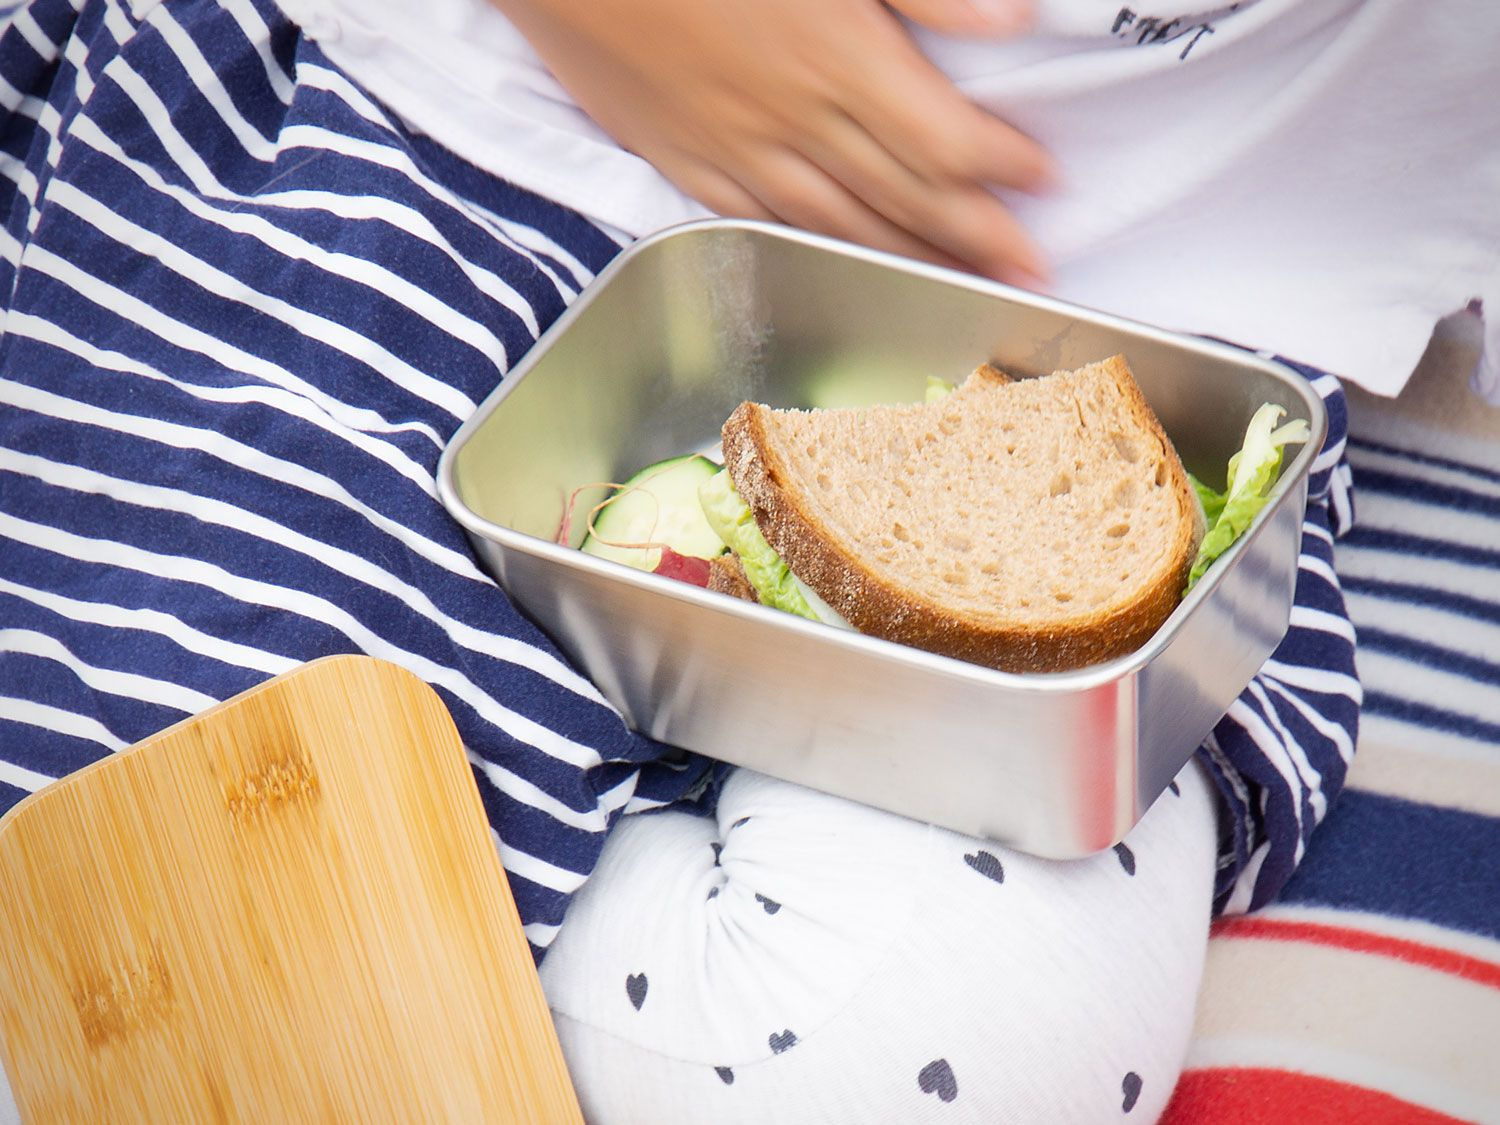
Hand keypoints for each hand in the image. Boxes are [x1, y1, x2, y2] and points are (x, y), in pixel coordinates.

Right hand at [489, 0, 1053, 284]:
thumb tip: (1009, 20)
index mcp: (835, 55)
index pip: (943, 139)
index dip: (1002, 168)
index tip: (1046, 183)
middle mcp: (792, 120)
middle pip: (906, 198)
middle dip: (976, 239)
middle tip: (1028, 276)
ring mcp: (735, 150)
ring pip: (842, 224)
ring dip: (910, 259)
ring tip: (961, 286)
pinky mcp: (684, 158)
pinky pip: (763, 221)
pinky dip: (816, 249)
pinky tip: (845, 262)